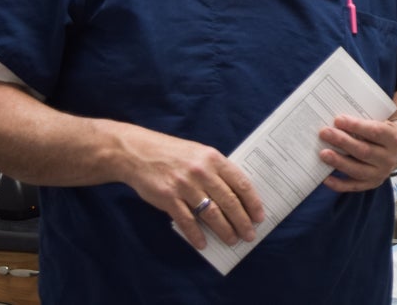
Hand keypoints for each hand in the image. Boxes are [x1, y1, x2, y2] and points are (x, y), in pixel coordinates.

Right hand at [118, 126, 264, 249]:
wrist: (137, 152)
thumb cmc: (173, 154)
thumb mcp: (200, 154)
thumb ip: (217, 171)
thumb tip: (236, 195)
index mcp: (214, 159)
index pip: (240, 183)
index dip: (252, 202)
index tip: (259, 216)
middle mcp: (202, 172)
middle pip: (229, 201)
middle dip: (242, 221)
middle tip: (249, 234)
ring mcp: (184, 185)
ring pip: (211, 213)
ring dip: (224, 230)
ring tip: (231, 240)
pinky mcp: (168, 198)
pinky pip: (186, 221)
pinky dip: (196, 235)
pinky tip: (203, 244)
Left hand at [317, 115, 396, 192]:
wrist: (396, 151)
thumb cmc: (381, 134)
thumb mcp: (380, 123)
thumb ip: (364, 122)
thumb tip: (337, 122)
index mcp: (393, 139)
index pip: (375, 132)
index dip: (356, 126)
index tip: (338, 120)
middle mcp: (389, 158)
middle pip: (364, 151)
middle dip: (342, 141)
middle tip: (324, 133)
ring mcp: (380, 174)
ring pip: (357, 170)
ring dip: (339, 161)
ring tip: (323, 153)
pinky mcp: (371, 184)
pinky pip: (353, 186)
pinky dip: (338, 184)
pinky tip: (326, 178)